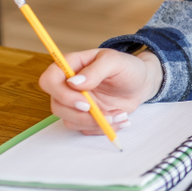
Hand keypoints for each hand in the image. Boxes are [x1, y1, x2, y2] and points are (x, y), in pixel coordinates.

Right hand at [38, 48, 162, 133]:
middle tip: (105, 114)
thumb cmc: (128, 68)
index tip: (85, 102)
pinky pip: (84, 128)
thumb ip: (96, 70)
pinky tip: (120, 118)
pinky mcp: (84, 116)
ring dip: (95, 123)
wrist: (141, 84)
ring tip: (120, 115)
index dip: (61, 94)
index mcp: (71, 66)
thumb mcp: (116, 62)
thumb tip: (74, 82)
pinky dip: (102, 128)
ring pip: (69, 120)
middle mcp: (68, 85)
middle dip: (81, 115)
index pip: (49, 80)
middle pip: (57, 105)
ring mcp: (75, 102)